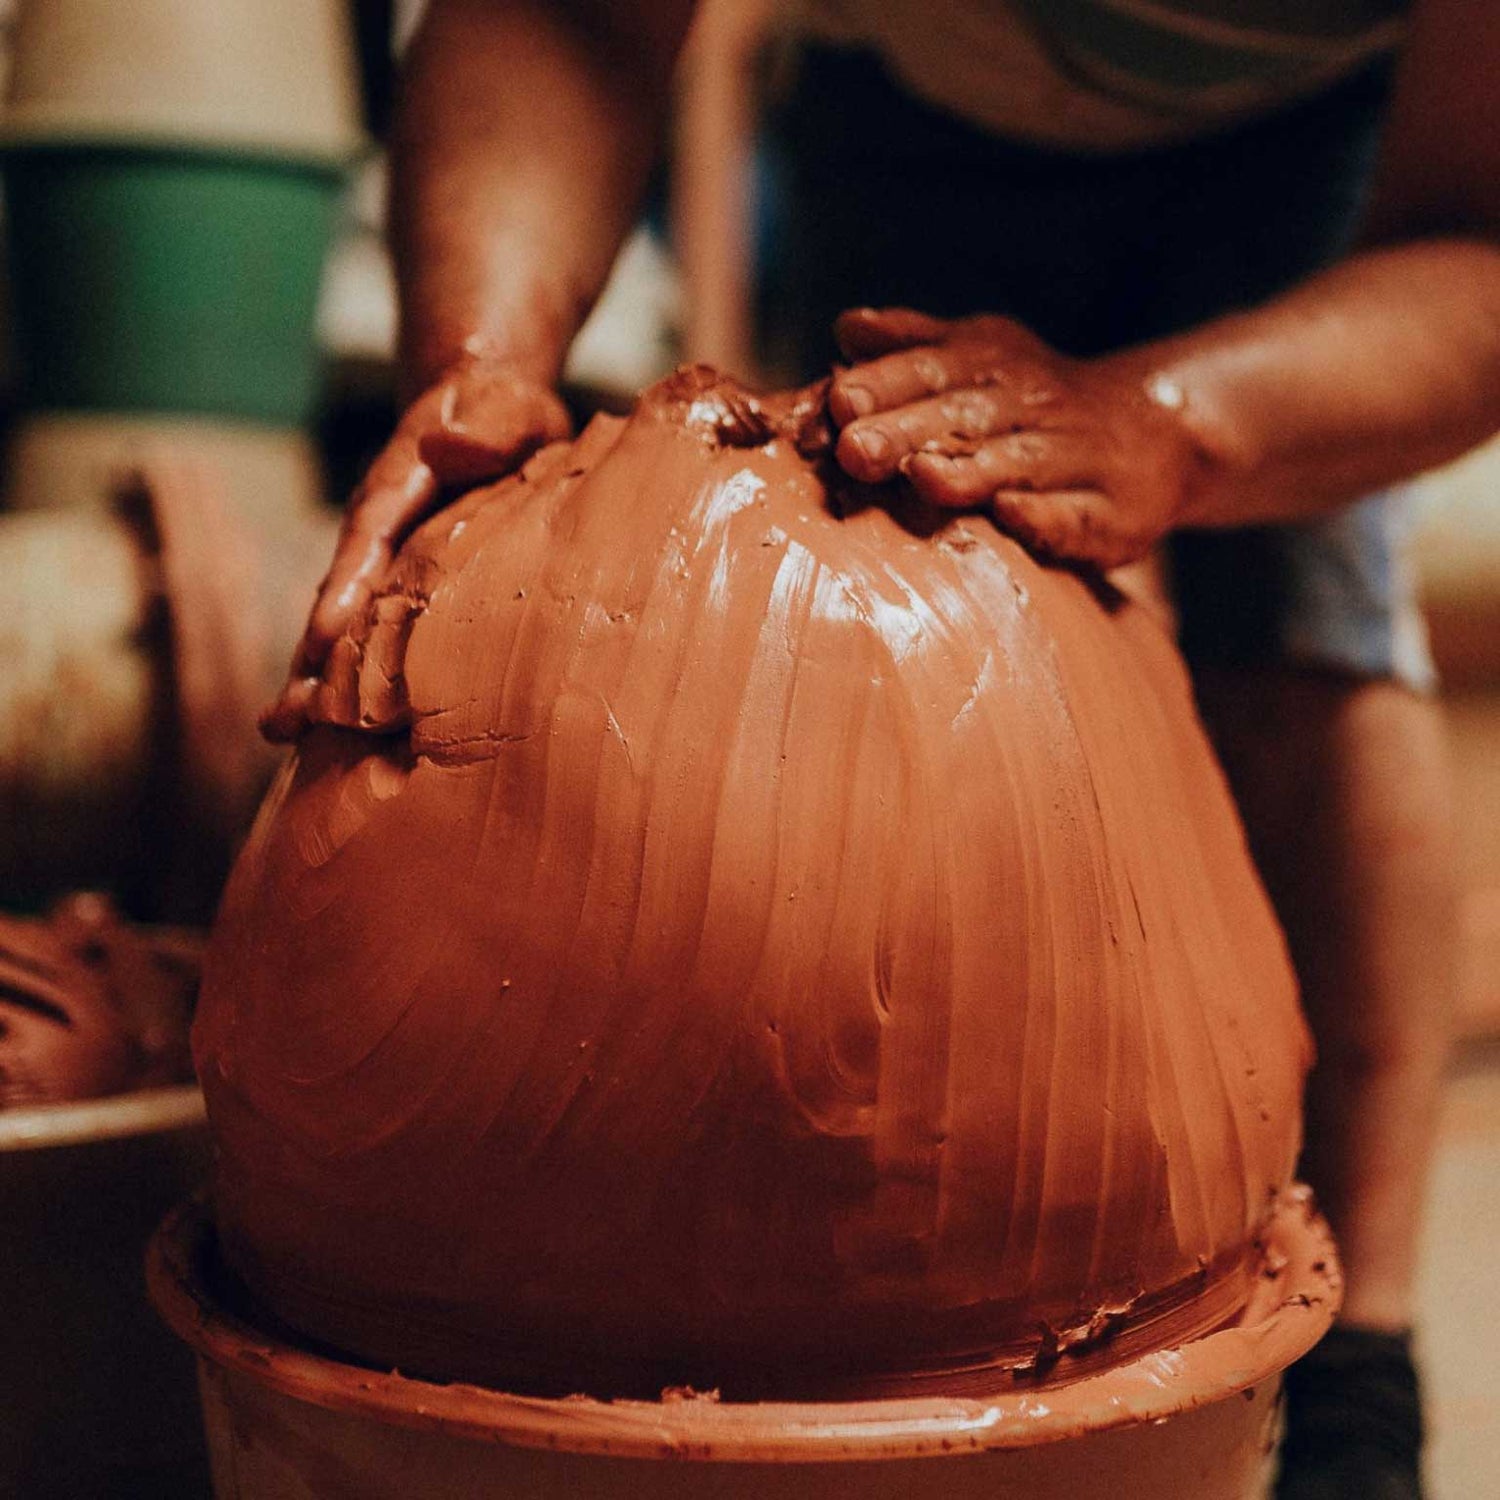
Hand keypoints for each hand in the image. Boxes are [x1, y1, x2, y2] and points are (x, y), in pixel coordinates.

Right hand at [263, 359, 569, 740]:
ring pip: (349, 626)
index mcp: (400, 485)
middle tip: (283, 719)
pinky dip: (356, 680)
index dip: (346, 587)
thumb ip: (487, 423)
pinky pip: (377, 638)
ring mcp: (384, 564)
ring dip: (320, 679)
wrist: (486, 412)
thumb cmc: (501, 412)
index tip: (322, 638)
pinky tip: (337, 732)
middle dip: (313, 659)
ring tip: (284, 734)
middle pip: (340, 597)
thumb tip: (448, 443)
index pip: (370, 538)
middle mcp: (378, 531)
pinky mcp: (402, 591)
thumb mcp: (507, 408)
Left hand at [828, 308, 1204, 569]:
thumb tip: (847, 326)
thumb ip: (913, 346)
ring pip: (1018, 463)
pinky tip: (1011, 515)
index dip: (886, 385)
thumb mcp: (979, 357)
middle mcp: (1032, 407)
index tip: (838, 402)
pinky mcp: (1114, 514)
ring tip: (925, 478)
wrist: (1159, 433)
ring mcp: (1076, 459)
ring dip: (970, 472)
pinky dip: (1046, 515)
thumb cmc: (1033, 402)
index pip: (932, 370)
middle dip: (910, 431)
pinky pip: (1078, 515)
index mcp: (990, 367)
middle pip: (966, 417)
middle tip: (856, 451)